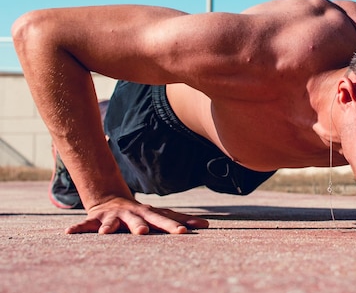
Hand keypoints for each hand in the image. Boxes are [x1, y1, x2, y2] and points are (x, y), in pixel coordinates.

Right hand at [65, 197, 208, 234]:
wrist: (111, 200)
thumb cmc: (142, 213)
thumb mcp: (160, 215)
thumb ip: (180, 220)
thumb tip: (208, 225)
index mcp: (149, 214)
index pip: (166, 220)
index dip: (176, 225)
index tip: (188, 232)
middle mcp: (133, 215)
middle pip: (140, 221)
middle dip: (143, 226)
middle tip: (145, 233)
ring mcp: (114, 217)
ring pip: (112, 223)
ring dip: (110, 228)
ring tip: (108, 234)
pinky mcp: (96, 220)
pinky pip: (85, 225)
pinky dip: (77, 229)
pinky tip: (68, 233)